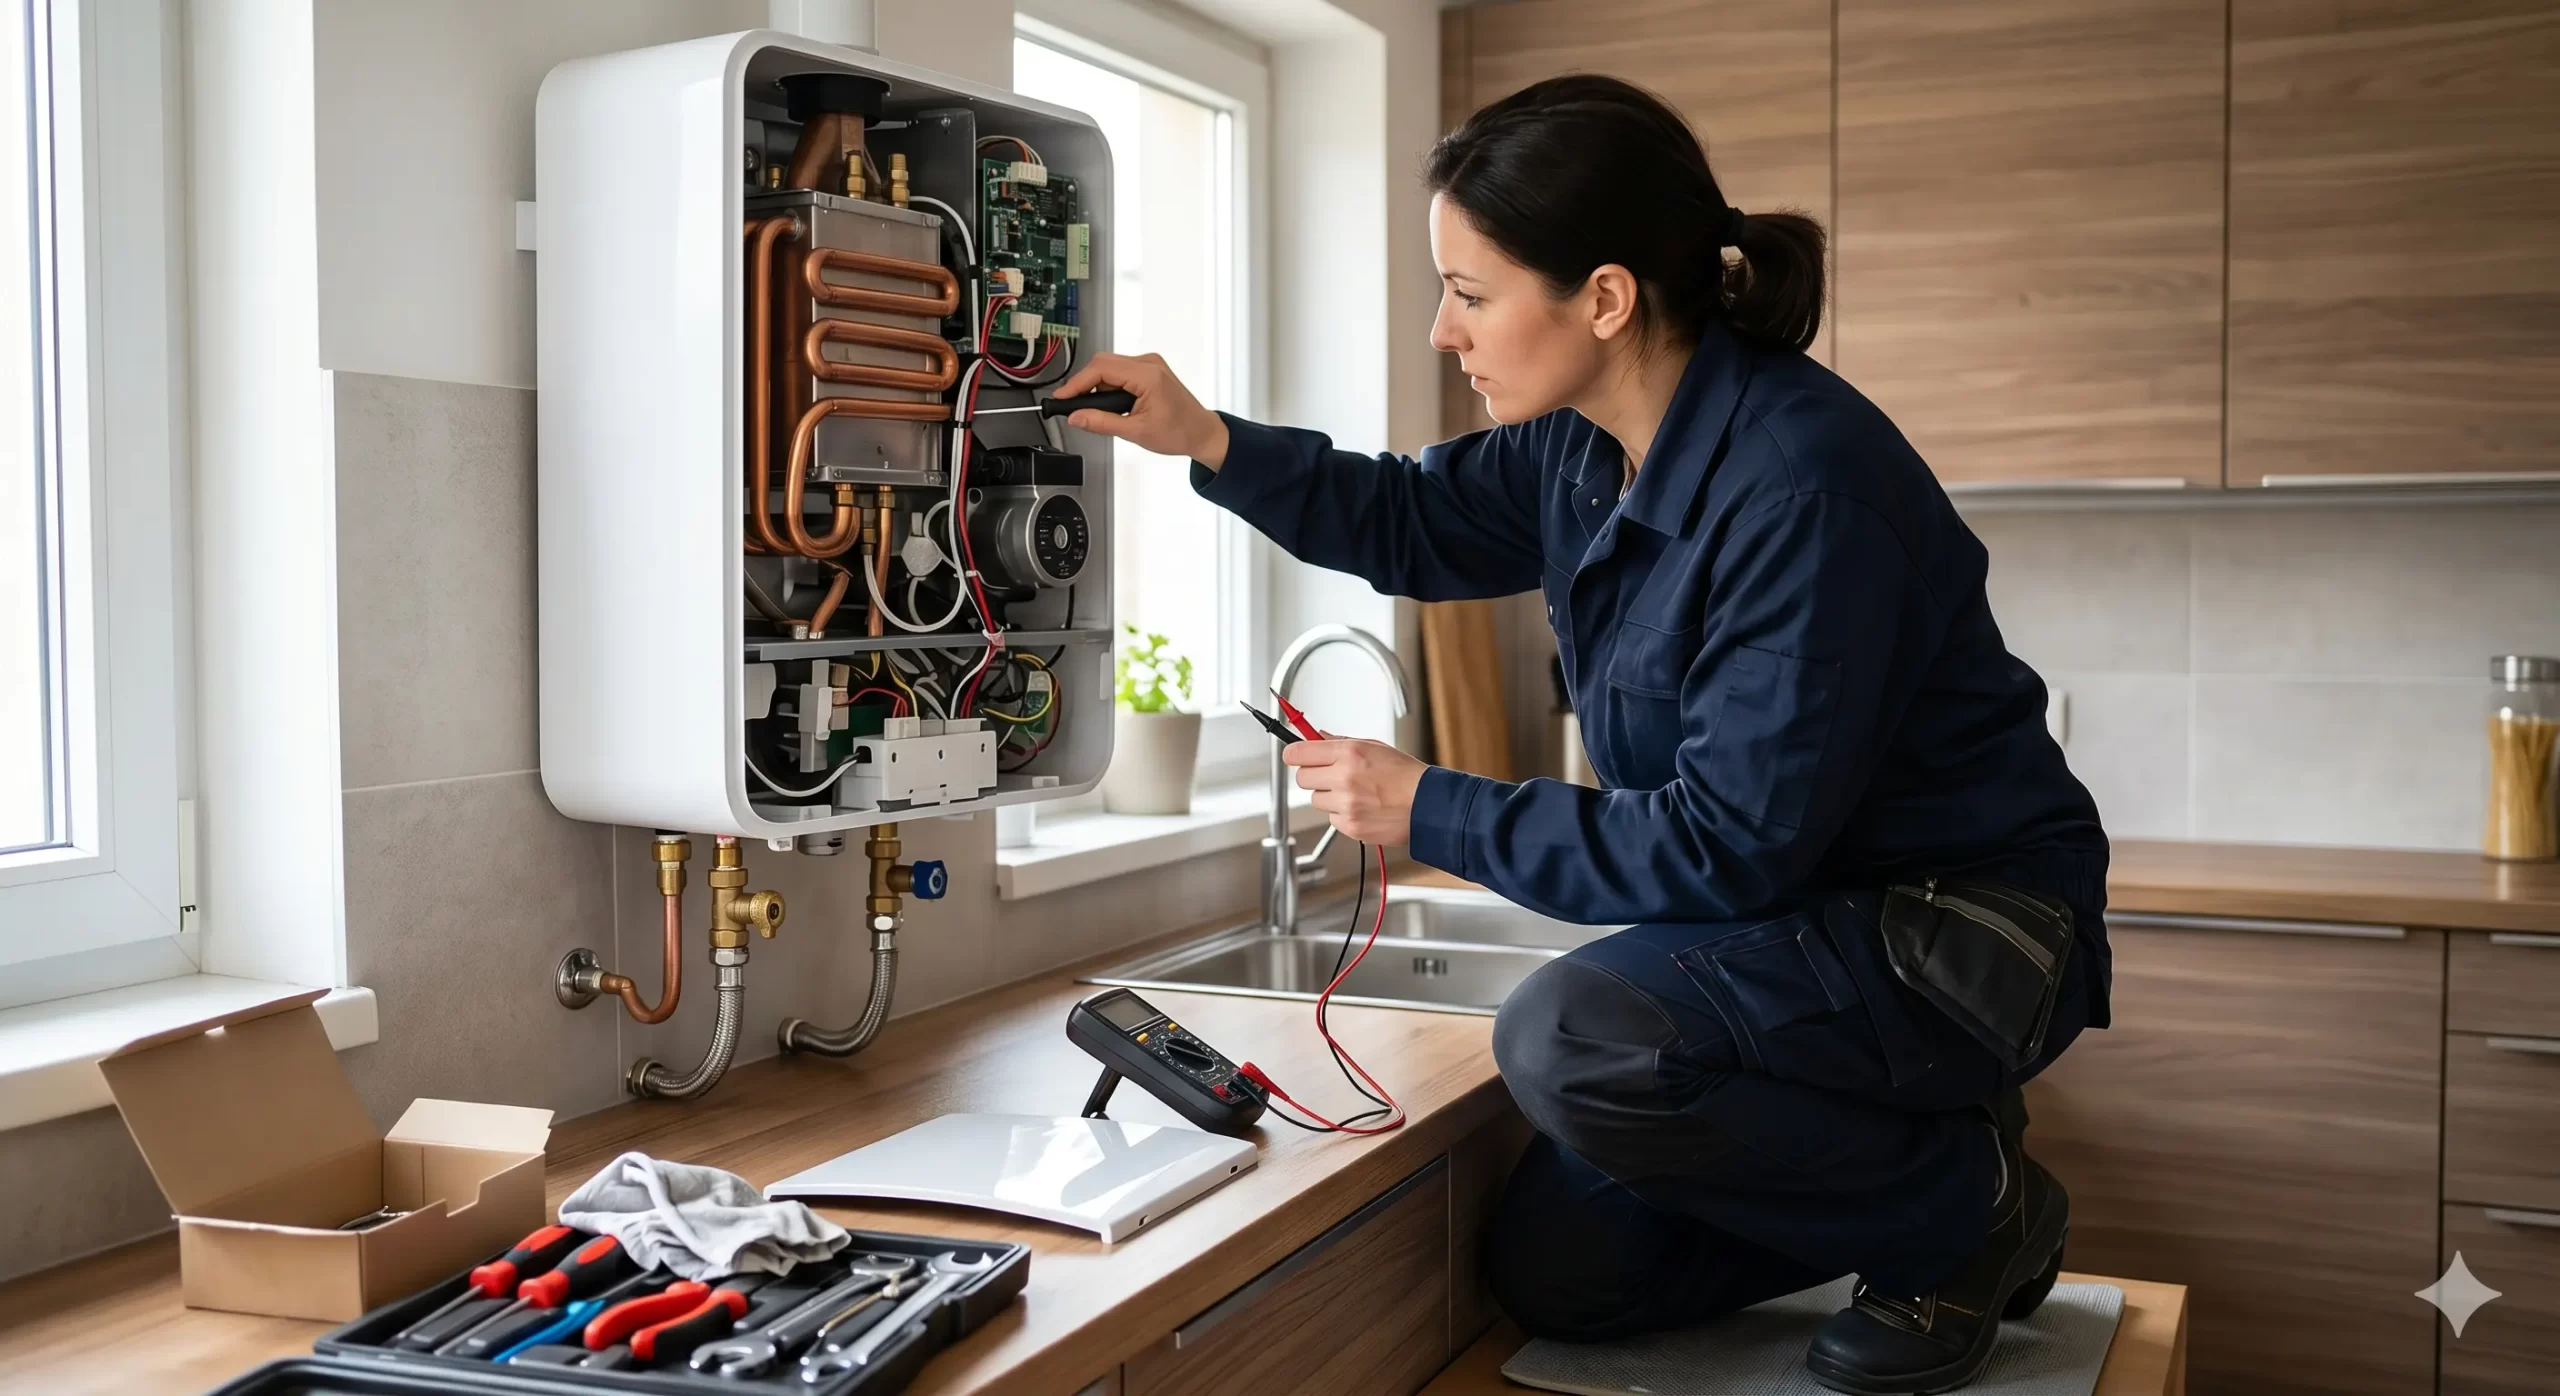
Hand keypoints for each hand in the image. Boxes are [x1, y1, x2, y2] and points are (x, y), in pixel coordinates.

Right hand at [1048, 352, 1230, 467]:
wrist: (1201, 432)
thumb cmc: (1179, 432)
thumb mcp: (1136, 432)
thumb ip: (1102, 423)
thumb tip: (1076, 417)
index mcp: (1148, 375)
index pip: (1101, 369)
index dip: (1077, 383)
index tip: (1062, 397)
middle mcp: (1149, 363)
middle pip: (1103, 363)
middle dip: (1085, 385)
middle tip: (1074, 407)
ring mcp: (1149, 364)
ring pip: (1110, 367)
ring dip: (1098, 387)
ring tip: (1097, 411)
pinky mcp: (1149, 369)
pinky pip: (1120, 371)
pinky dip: (1110, 386)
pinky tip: (1111, 405)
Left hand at [1282, 739, 1427, 846]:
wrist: (1428, 805)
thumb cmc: (1406, 775)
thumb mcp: (1375, 747)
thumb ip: (1342, 742)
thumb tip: (1318, 736)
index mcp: (1349, 752)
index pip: (1299, 752)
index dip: (1293, 754)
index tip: (1293, 755)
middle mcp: (1344, 777)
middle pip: (1302, 778)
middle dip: (1313, 775)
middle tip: (1330, 775)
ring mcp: (1346, 803)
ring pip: (1316, 800)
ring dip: (1328, 797)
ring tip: (1354, 794)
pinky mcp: (1349, 825)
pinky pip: (1331, 818)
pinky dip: (1342, 814)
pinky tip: (1362, 808)